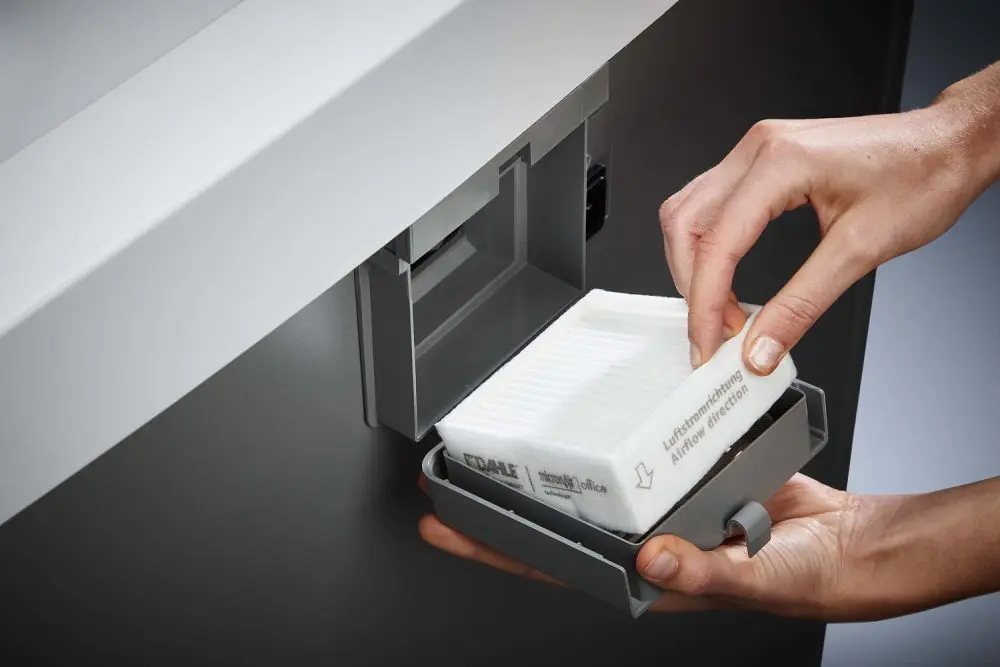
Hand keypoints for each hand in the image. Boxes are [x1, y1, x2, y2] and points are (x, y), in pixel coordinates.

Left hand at [418, 473, 871, 618]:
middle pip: (557, 519)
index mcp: (644, 572)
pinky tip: (591, 413)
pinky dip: (611, 433)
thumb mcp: (751, 577)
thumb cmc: (804, 576)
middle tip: (453, 471)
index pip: (552, 562)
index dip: (495, 545)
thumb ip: (701, 569)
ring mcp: (660, 502)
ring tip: (507, 436)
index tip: (442, 524)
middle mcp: (642, 537)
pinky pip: (635, 451)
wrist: (848, 543)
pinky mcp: (685, 471)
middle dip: (503, 498)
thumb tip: (649, 560)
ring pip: (590, 482)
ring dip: (550, 462)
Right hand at [660, 62, 999, 373]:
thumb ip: (800, 304)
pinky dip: (710, 246)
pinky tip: (727, 276)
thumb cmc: (922, 178)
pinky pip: (712, 204)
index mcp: (780, 162)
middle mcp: (759, 149)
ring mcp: (757, 151)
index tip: (709, 345)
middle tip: (714, 333)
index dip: (705, 303)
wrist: (951, 145)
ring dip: (695, 266)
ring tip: (721, 310)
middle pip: (686, 223)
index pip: (718, 243)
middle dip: (691, 285)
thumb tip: (761, 348)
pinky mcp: (763, 161)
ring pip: (690, 211)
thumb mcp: (860, 251)